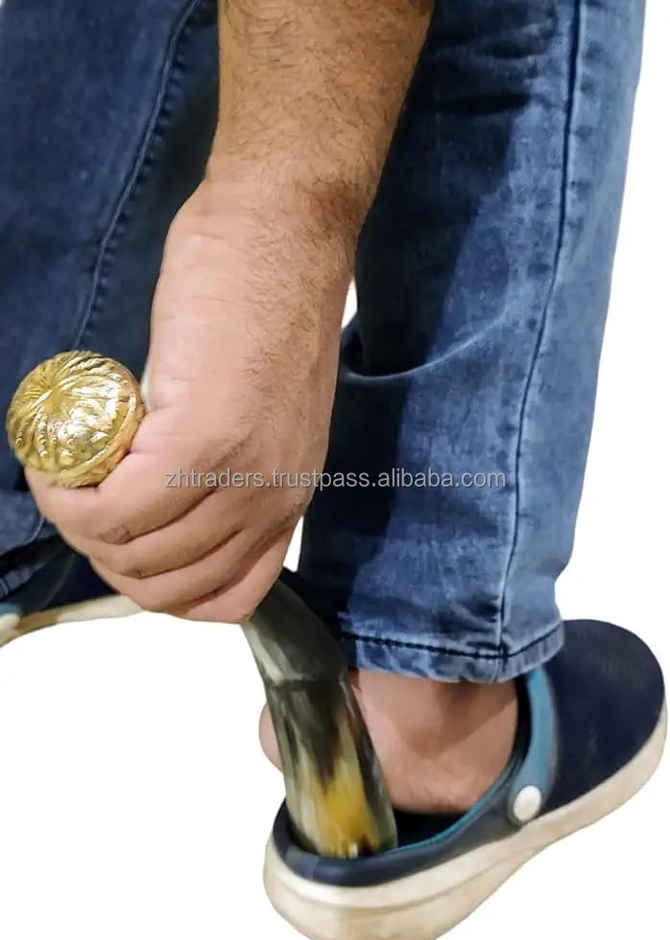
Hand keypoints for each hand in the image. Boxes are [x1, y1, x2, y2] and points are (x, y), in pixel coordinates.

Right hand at [28, 176, 348, 621]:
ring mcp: (242, 474)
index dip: (156, 587)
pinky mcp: (201, 437)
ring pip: (133, 554)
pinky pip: (114, 507)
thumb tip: (165, 512)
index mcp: (289, 497)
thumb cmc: (262, 304)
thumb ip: (229, 474)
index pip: (225, 598)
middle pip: (166, 586)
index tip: (121, 544)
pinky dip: (68, 497)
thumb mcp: (262, 416)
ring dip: (77, 528)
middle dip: (103, 558)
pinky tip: (55, 464)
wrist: (279, 228)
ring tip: (62, 480)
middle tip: (77, 503)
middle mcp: (274, 500)